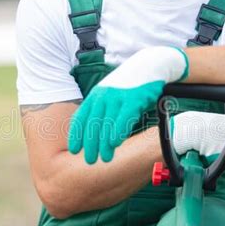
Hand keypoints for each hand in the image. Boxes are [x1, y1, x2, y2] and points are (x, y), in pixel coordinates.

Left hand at [68, 46, 187, 163]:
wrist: (150, 64)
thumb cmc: (131, 84)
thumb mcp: (112, 93)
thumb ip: (103, 109)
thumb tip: (98, 132)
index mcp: (95, 95)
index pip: (81, 118)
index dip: (77, 135)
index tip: (74, 150)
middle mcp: (103, 96)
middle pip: (93, 124)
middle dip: (90, 144)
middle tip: (90, 161)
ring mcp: (117, 96)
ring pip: (107, 124)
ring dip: (104, 144)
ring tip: (104, 159)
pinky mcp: (133, 98)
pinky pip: (123, 118)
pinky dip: (118, 132)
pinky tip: (115, 144)